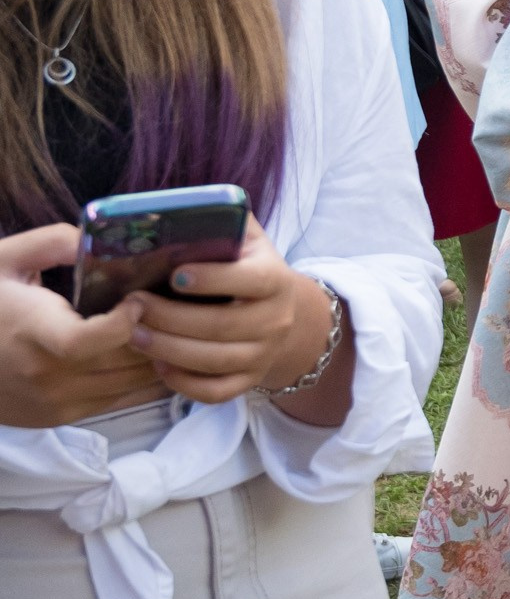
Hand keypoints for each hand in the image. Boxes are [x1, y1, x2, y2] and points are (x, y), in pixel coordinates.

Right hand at [0, 225, 161, 425]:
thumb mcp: (6, 259)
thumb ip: (54, 242)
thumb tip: (102, 240)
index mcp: (32, 332)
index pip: (88, 341)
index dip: (124, 322)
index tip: (137, 298)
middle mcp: (46, 374)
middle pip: (124, 362)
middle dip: (156, 333)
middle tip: (171, 306)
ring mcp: (56, 402)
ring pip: (130, 385)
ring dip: (156, 357)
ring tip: (168, 327)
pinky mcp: (62, 417)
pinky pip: (118, 401)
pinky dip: (141, 379)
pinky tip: (150, 353)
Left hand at [126, 217, 336, 406]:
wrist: (285, 314)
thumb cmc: (248, 267)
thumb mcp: (246, 238)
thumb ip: (221, 220)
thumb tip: (175, 206)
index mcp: (274, 278)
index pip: (250, 280)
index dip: (213, 279)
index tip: (175, 275)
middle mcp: (274, 320)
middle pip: (221, 326)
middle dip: (171, 318)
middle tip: (134, 308)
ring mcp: (263, 354)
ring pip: (213, 360)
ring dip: (168, 350)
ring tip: (134, 335)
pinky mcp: (249, 381)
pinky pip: (216, 392)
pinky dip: (185, 383)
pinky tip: (159, 366)